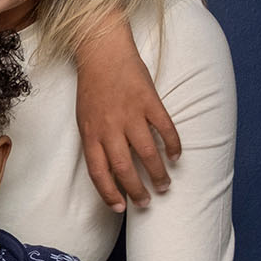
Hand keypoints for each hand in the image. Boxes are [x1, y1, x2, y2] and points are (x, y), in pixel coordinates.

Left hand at [75, 16, 180, 211]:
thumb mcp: (84, 118)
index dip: (108, 193)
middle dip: (136, 190)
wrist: (102, 53)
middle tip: (146, 202)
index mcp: (90, 133)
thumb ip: (95, 142)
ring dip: (157, 173)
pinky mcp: (149, 101)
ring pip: (147, 153)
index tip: (119, 207)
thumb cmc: (93, 88)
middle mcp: (109, 127)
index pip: (98, 172)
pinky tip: (176, 156)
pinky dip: (172, 145)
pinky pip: (165, 128)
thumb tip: (110, 170)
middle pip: (124, 168)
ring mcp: (130, 114)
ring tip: (164, 185)